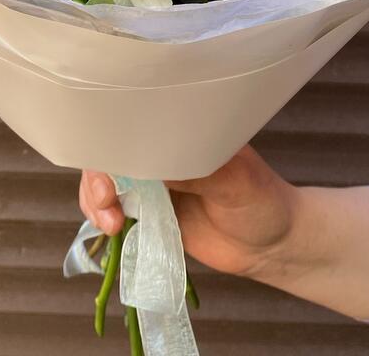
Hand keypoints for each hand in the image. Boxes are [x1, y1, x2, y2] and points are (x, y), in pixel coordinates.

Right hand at [78, 146, 299, 279]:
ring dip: (97, 200)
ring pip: (106, 181)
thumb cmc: (262, 200)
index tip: (110, 172)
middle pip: (111, 152)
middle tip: (105, 204)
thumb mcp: (234, 180)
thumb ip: (195, 171)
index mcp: (183, 129)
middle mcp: (162, 151)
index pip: (134, 123)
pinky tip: (112, 230)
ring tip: (111, 224)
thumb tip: (149, 163)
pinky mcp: (149, 212)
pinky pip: (115, 209)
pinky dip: (104, 218)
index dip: (111, 142)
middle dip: (98, 177)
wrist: (272, 246)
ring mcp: (153, 182)